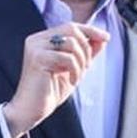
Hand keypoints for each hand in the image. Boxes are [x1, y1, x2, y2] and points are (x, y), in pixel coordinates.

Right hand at [2, 23, 108, 137]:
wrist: (30, 111)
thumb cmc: (49, 91)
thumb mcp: (74, 69)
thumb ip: (86, 53)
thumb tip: (102, 39)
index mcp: (43, 40)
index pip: (71, 27)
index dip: (90, 30)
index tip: (106, 37)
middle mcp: (37, 39)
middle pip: (71, 29)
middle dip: (86, 47)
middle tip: (87, 66)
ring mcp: (35, 47)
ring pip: (71, 42)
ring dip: (82, 60)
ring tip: (78, 76)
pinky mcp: (37, 58)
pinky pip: (67, 57)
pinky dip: (75, 69)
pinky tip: (72, 81)